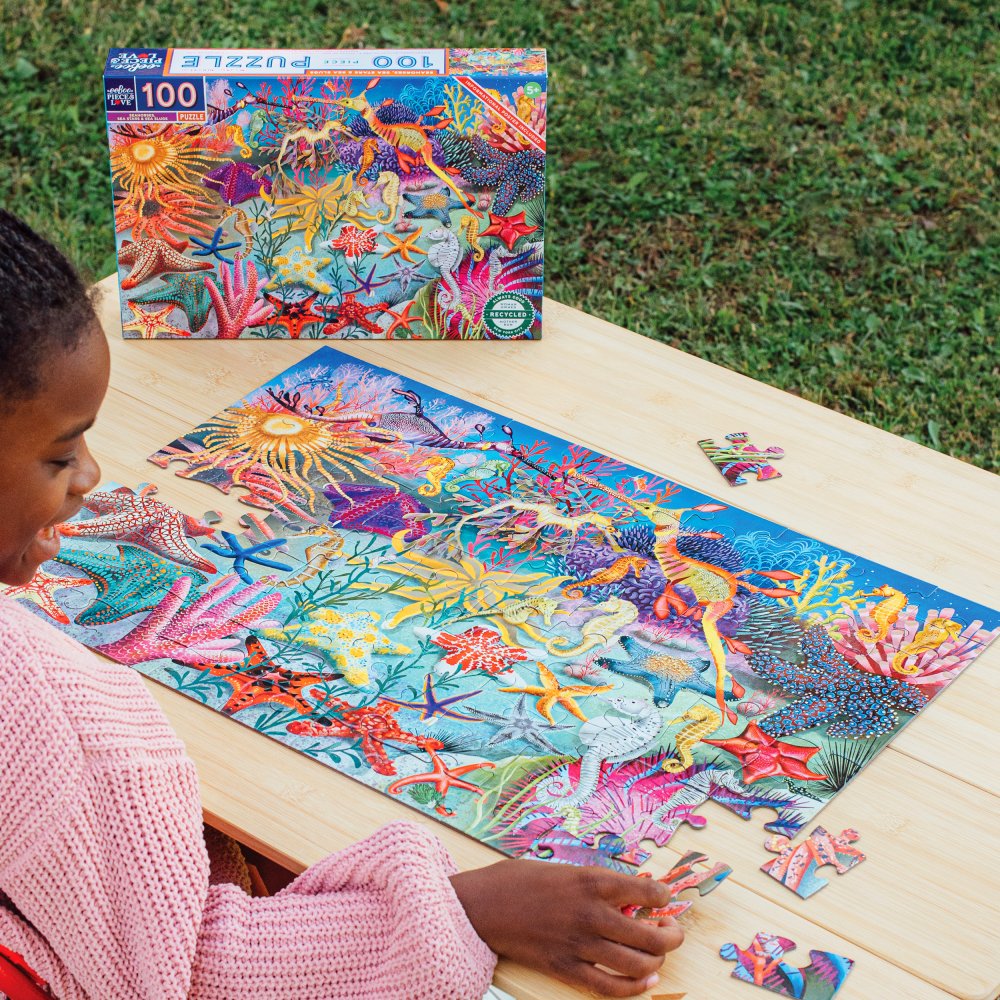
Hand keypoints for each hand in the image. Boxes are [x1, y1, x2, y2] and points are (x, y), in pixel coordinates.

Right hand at [450, 859, 683, 996]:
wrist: (483, 905)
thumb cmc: (519, 880)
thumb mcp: (563, 869)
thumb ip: (595, 883)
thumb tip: (627, 896)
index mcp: (591, 881)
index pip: (647, 890)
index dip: (664, 896)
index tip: (665, 898)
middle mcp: (591, 913)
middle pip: (650, 935)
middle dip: (671, 935)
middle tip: (671, 931)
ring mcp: (579, 944)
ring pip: (637, 964)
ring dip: (656, 961)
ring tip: (658, 954)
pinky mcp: (565, 968)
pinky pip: (610, 987)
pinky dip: (634, 988)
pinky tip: (645, 982)